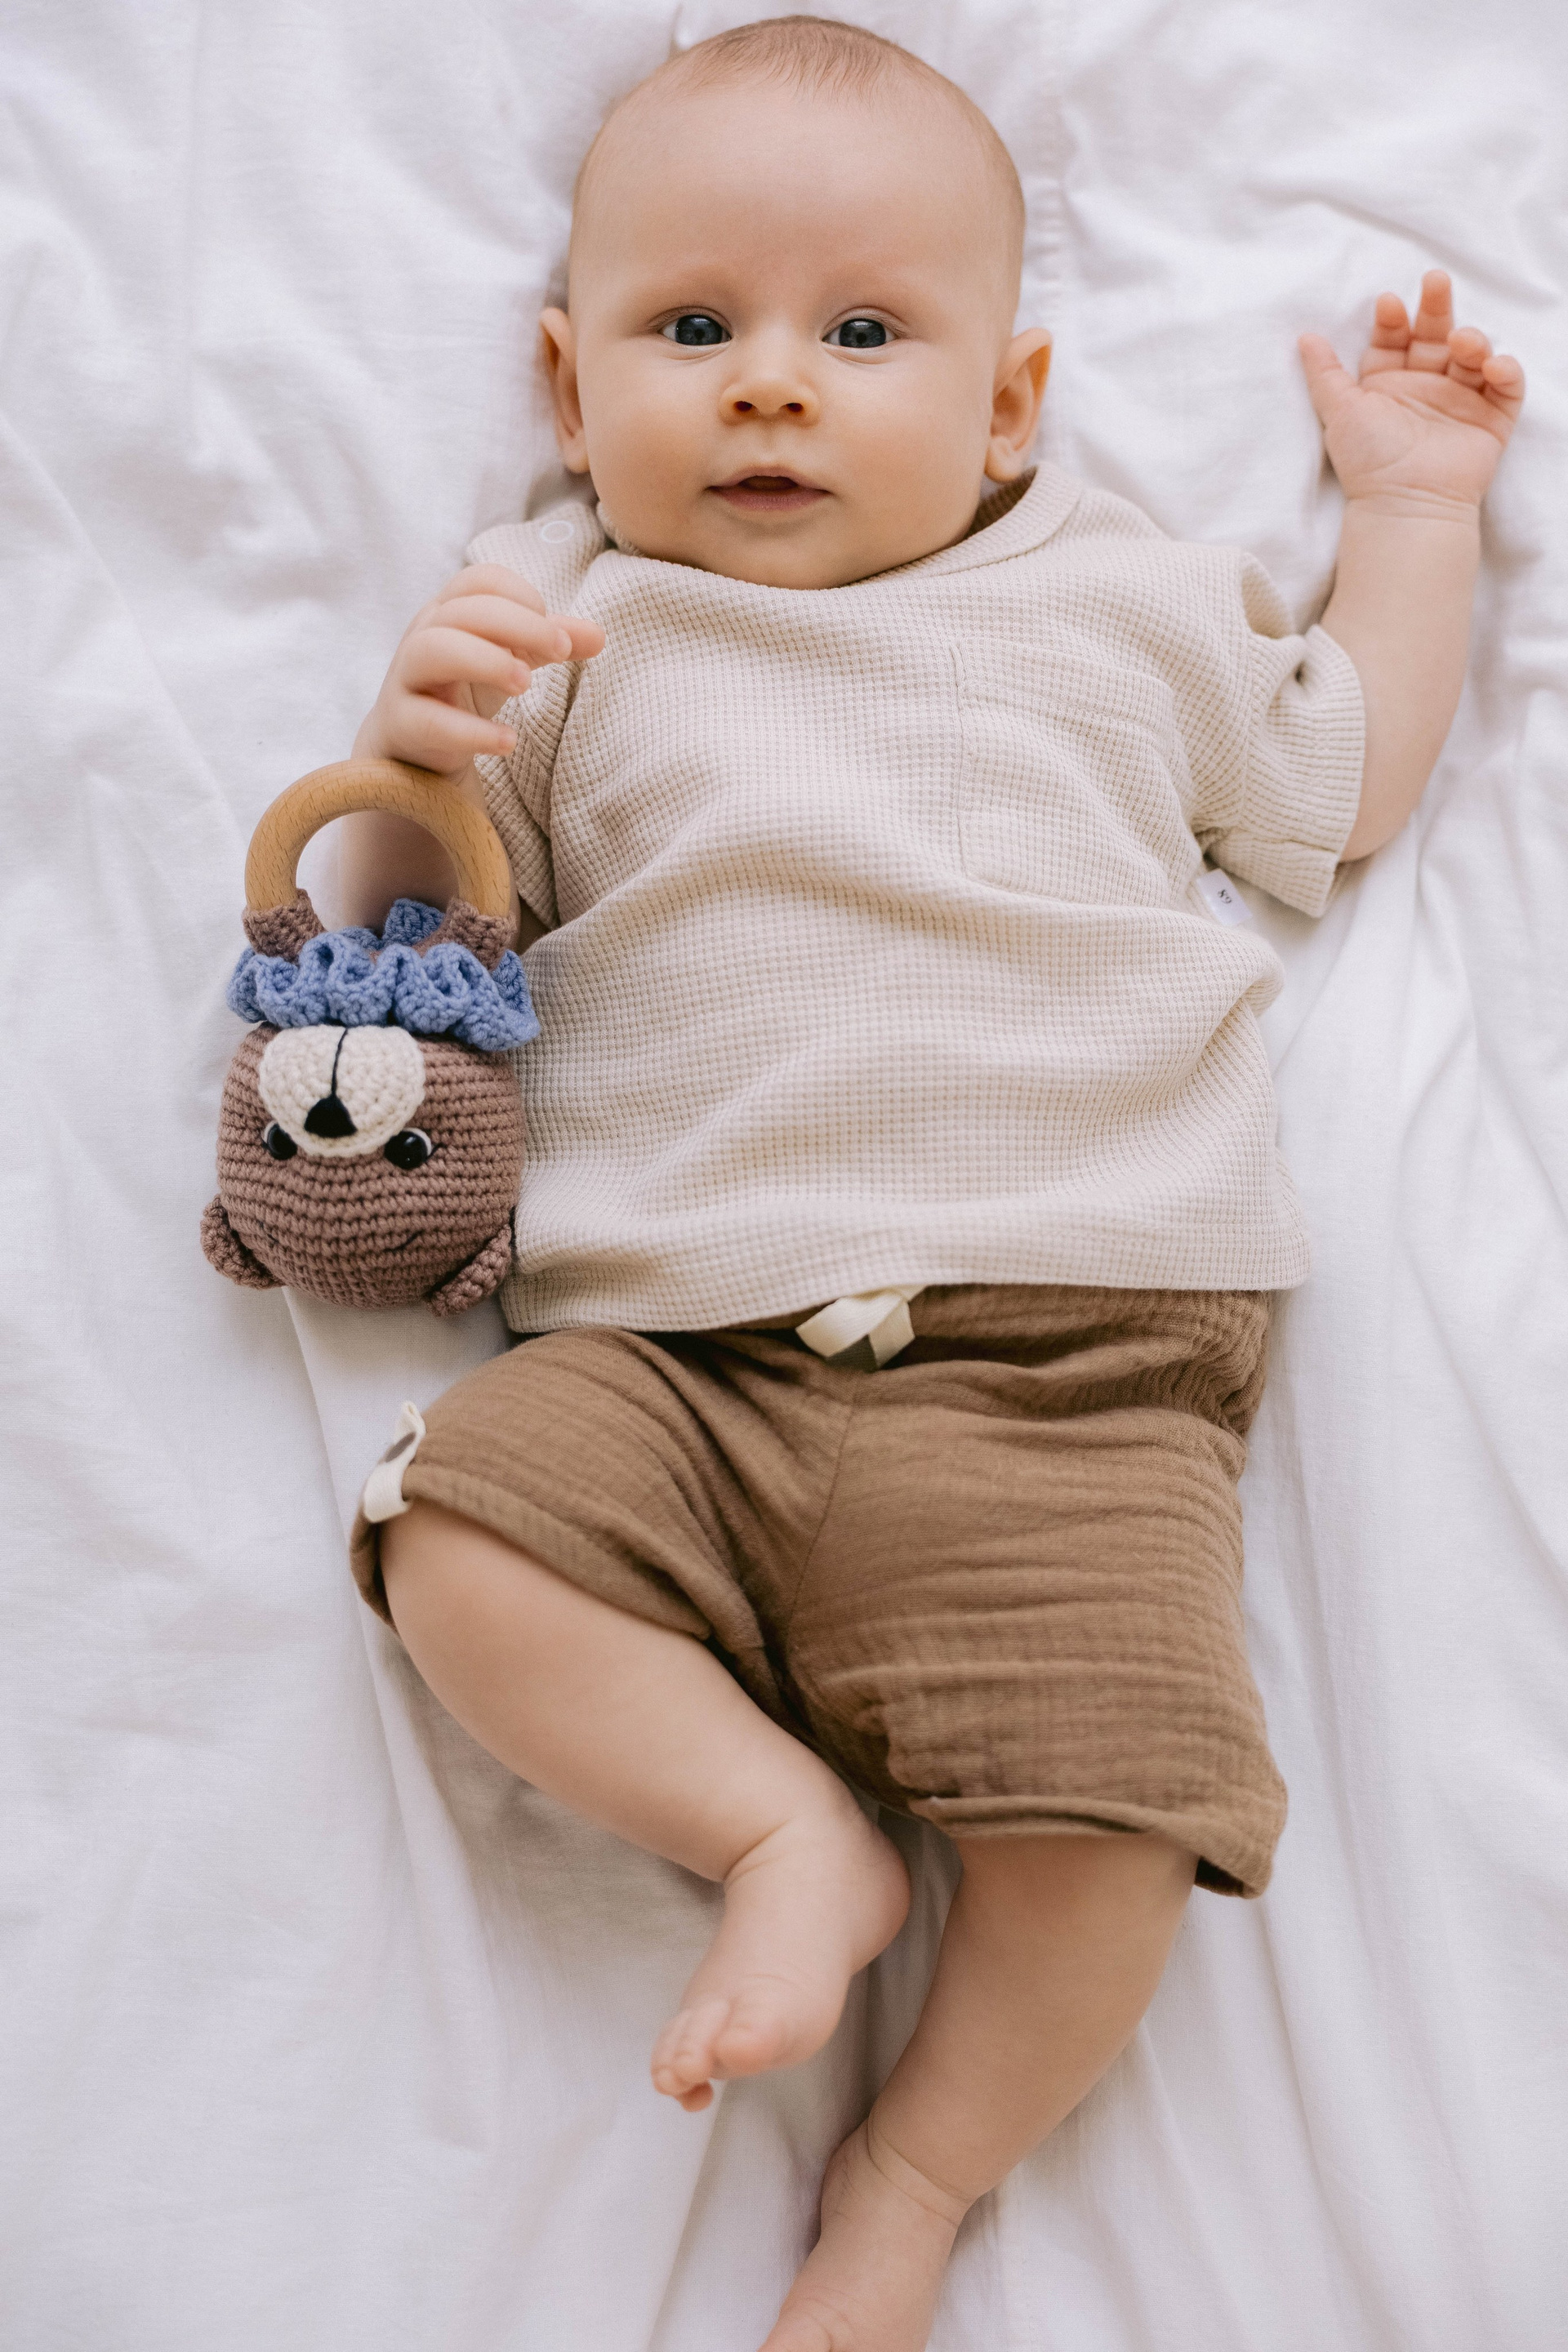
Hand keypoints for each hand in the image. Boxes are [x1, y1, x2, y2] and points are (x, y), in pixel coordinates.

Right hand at [354, 565, 603, 780]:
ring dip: (485, 660)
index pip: (480, 581)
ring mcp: (406, 678)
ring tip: (526, 684)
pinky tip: (508, 742)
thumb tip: (599, 635)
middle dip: (517, 624)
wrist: (412, 749)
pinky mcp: (401, 724)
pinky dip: (471, 731)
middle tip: (560, 649)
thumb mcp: (509, 661)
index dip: (521, 596)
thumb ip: (548, 645)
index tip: (554, 632)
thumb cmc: (463, 690)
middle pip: (461, 610)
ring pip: (432, 650)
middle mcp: (422, 635)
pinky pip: (429, 721)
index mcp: (449, 611)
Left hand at [1299, 270, 1524, 513]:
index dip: (1392, 319)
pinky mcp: (1491, 419)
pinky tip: (1491, 366)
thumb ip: (1324, 374)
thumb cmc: (1368, 462)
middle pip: (1434, 336)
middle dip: (1435, 308)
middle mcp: (1424, 388)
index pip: (1393, 339)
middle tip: (1435, 282)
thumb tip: (1305, 337)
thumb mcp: (1339, 412)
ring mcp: (1459, 401)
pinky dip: (1504, 371)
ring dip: (1470, 339)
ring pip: (1470, 355)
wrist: (1405, 505)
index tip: (1387, 304)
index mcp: (1387, 384)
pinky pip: (1506, 386)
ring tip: (1461, 341)